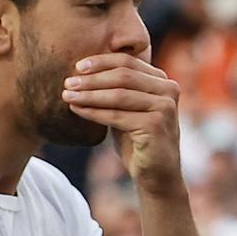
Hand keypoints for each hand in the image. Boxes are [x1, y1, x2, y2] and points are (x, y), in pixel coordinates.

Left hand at [62, 53, 183, 194]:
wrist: (155, 173)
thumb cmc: (138, 139)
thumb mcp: (128, 108)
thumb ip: (116, 88)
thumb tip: (81, 70)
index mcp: (162, 81)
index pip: (128, 62)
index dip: (101, 61)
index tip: (77, 67)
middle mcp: (168, 90)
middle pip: (123, 75)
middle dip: (92, 78)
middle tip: (68, 82)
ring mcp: (164, 108)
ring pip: (119, 95)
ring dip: (90, 94)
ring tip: (68, 95)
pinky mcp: (156, 125)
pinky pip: (117, 115)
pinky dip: (94, 112)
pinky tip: (77, 109)